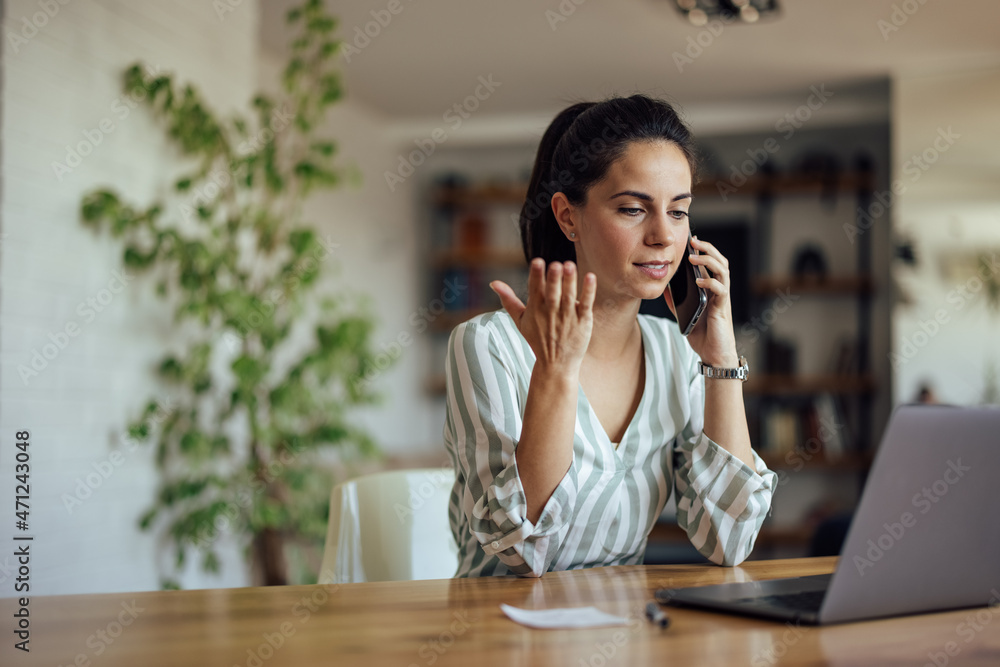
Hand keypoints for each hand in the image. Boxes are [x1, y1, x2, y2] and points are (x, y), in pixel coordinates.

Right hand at [490, 258, 596, 376]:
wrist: (556, 365)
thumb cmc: (538, 339)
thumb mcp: (520, 321)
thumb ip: (508, 300)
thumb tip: (493, 283)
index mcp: (535, 309)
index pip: (534, 289)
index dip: (536, 276)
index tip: (538, 262)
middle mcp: (551, 312)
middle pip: (552, 293)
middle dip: (553, 279)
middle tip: (556, 264)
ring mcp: (568, 317)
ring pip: (569, 296)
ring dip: (570, 281)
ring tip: (570, 265)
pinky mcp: (583, 322)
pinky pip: (586, 304)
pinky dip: (588, 291)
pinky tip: (590, 276)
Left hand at [667, 236, 738, 366]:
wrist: (713, 354)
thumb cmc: (702, 334)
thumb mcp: (684, 314)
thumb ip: (676, 301)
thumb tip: (664, 288)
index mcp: (712, 290)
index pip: (713, 264)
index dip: (705, 251)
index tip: (692, 241)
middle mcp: (719, 291)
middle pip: (721, 262)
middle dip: (708, 249)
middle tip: (694, 242)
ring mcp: (722, 299)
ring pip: (723, 271)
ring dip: (709, 261)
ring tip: (694, 257)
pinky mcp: (722, 309)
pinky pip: (721, 290)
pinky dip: (710, 282)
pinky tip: (698, 281)